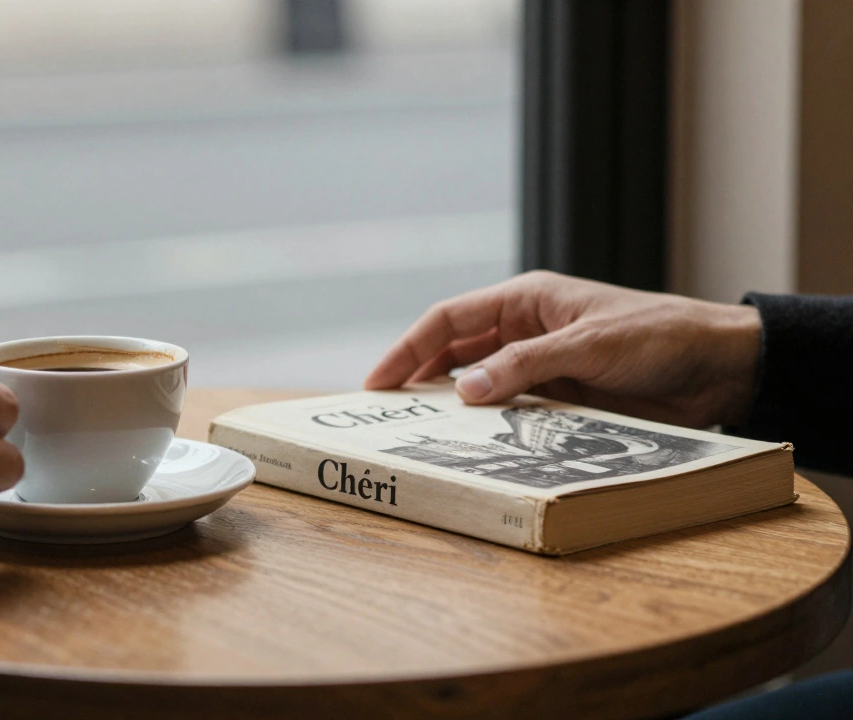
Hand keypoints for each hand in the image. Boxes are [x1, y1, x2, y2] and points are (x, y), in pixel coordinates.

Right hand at [364, 271, 762, 427]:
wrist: (719, 367)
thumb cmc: (659, 336)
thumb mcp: (588, 346)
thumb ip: (524, 366)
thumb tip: (464, 390)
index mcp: (526, 300)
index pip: (448, 320)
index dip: (407, 349)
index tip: (378, 382)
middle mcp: (525, 330)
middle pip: (454, 352)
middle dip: (418, 379)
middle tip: (384, 414)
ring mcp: (541, 366)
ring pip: (480, 385)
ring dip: (453, 406)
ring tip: (418, 432)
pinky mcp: (561, 398)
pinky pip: (512, 413)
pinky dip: (489, 428)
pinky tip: (473, 446)